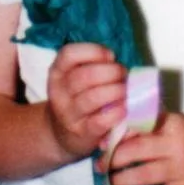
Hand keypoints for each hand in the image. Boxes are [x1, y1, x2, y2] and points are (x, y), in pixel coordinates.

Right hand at [46, 43, 126, 160]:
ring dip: (115, 91)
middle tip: (123, 74)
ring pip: (93, 97)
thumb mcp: (75, 77)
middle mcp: (59, 93)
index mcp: (57, 73)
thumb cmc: (77, 97)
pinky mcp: (82, 133)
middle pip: (85, 75)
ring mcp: (68, 115)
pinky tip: (124, 109)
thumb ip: (92, 66)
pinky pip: (99, 121)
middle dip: (111, 71)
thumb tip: (115, 62)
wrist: (63, 133)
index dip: (93, 51)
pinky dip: (115, 113)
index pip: (69, 54)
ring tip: (126, 90)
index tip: (110, 55)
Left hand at [108, 112, 183, 184]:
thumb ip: (151, 127)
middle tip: (100, 166)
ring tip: (110, 183)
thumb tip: (116, 133)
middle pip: (137, 150)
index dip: (117, 135)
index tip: (102, 143)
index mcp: (172, 124)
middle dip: (114, 159)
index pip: (138, 126)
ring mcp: (182, 170)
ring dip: (122, 180)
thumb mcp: (176, 127)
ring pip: (144, 175)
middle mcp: (177, 145)